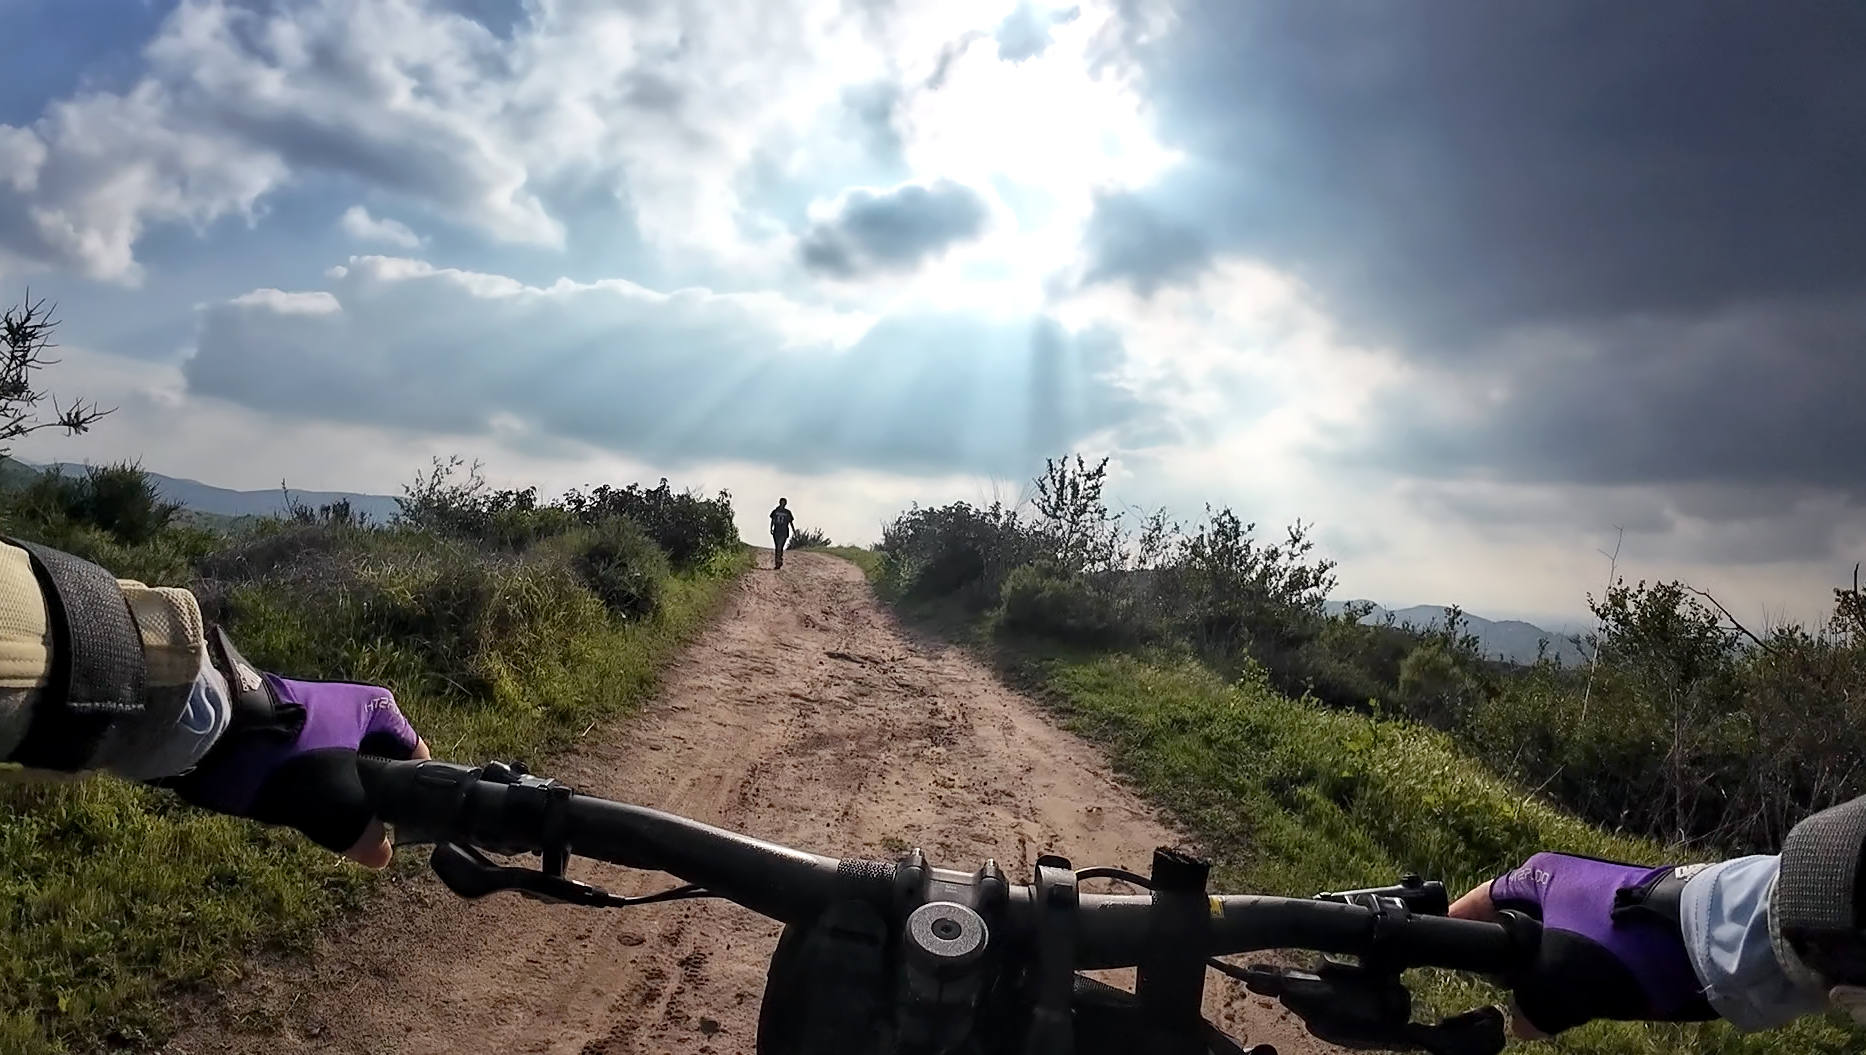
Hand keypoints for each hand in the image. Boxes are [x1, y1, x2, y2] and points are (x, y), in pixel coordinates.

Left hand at [158, 627, 429, 867]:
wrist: (211, 732)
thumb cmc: (285, 760)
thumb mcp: (333, 805)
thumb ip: (363, 833)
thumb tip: (381, 855)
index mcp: (379, 709)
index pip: (415, 758)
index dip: (410, 796)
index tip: (397, 828)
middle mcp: (355, 703)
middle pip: (378, 765)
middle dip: (369, 798)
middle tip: (359, 831)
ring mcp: (319, 712)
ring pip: (344, 767)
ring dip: (337, 793)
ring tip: (323, 822)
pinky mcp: (288, 726)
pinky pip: (314, 763)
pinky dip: (310, 784)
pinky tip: (296, 806)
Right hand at [1448, 852, 1715, 1037]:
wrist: (1707, 941)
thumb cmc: (1620, 944)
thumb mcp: (1561, 977)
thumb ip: (1530, 1003)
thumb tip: (1522, 1022)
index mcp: (1539, 875)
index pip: (1483, 898)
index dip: (1461, 924)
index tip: (1445, 948)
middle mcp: (1564, 881)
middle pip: (1518, 923)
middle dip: (1508, 960)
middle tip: (1496, 991)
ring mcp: (1596, 903)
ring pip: (1553, 943)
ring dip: (1546, 973)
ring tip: (1538, 1004)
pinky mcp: (1625, 925)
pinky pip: (1584, 952)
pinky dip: (1576, 975)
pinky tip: (1576, 1000)